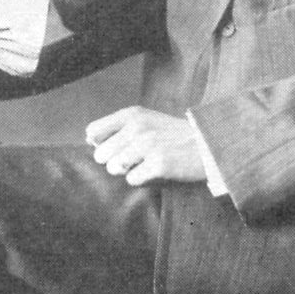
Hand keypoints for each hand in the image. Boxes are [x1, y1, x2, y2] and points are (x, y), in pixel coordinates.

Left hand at [86, 106, 205, 184]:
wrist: (206, 144)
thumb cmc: (172, 134)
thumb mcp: (145, 120)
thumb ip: (117, 126)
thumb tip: (87, 138)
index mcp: (132, 114)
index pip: (93, 132)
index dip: (101, 144)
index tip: (117, 146)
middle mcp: (137, 126)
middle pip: (101, 155)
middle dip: (114, 160)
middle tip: (137, 156)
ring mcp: (147, 145)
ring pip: (114, 168)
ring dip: (128, 170)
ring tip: (148, 162)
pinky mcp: (158, 164)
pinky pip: (132, 180)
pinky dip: (142, 179)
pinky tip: (157, 170)